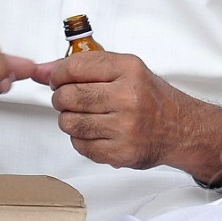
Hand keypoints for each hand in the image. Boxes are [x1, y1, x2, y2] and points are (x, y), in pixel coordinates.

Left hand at [35, 51, 221, 174]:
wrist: (181, 129)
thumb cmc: (150, 98)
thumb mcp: (123, 70)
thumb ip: (82, 67)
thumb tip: (40, 71)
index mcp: (129, 70)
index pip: (74, 67)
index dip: (58, 75)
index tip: (59, 80)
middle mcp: (128, 97)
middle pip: (68, 96)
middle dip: (62, 98)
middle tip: (71, 99)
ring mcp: (125, 128)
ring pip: (69, 123)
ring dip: (70, 120)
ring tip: (86, 117)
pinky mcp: (120, 153)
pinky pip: (80, 145)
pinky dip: (82, 140)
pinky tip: (97, 133)